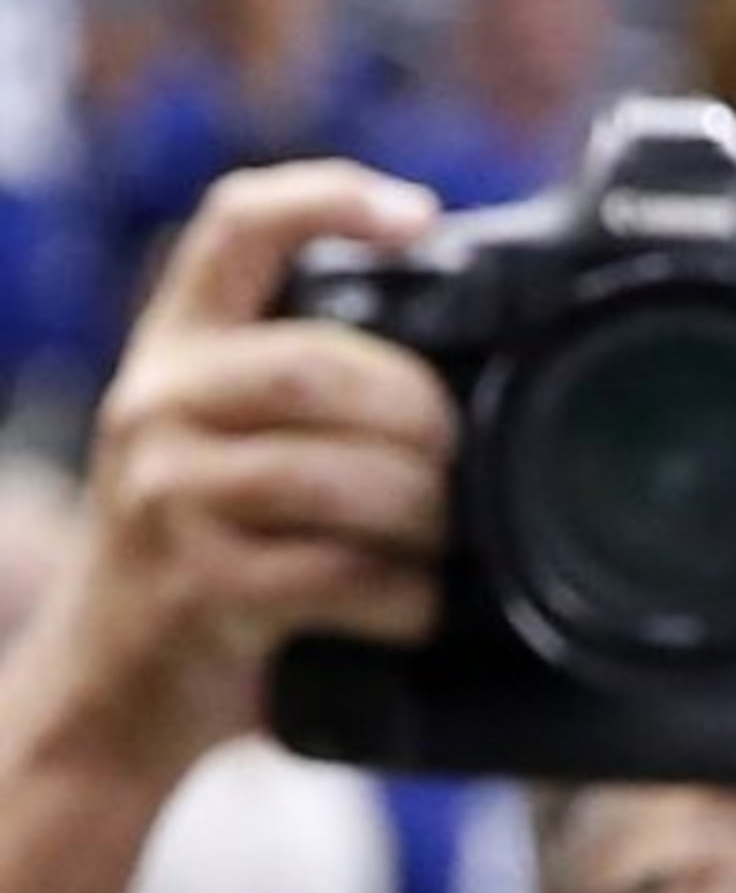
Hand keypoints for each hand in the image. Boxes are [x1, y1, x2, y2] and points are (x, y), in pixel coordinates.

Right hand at [48, 164, 452, 792]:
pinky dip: (404, 596)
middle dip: (417, 411)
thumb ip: (307, 397)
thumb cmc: (205, 566)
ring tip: (448, 538)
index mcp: (175, 348)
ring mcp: (167, 497)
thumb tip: (469, 383)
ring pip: (333, 473)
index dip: (329, 199)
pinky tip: (418, 607)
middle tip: (461, 457)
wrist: (109, 693)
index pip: (237, 226)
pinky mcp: (197, 589)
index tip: (419, 216)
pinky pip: (337, 577)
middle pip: (316, 363)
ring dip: (422, 511)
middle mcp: (156, 404)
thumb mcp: (225, 450)